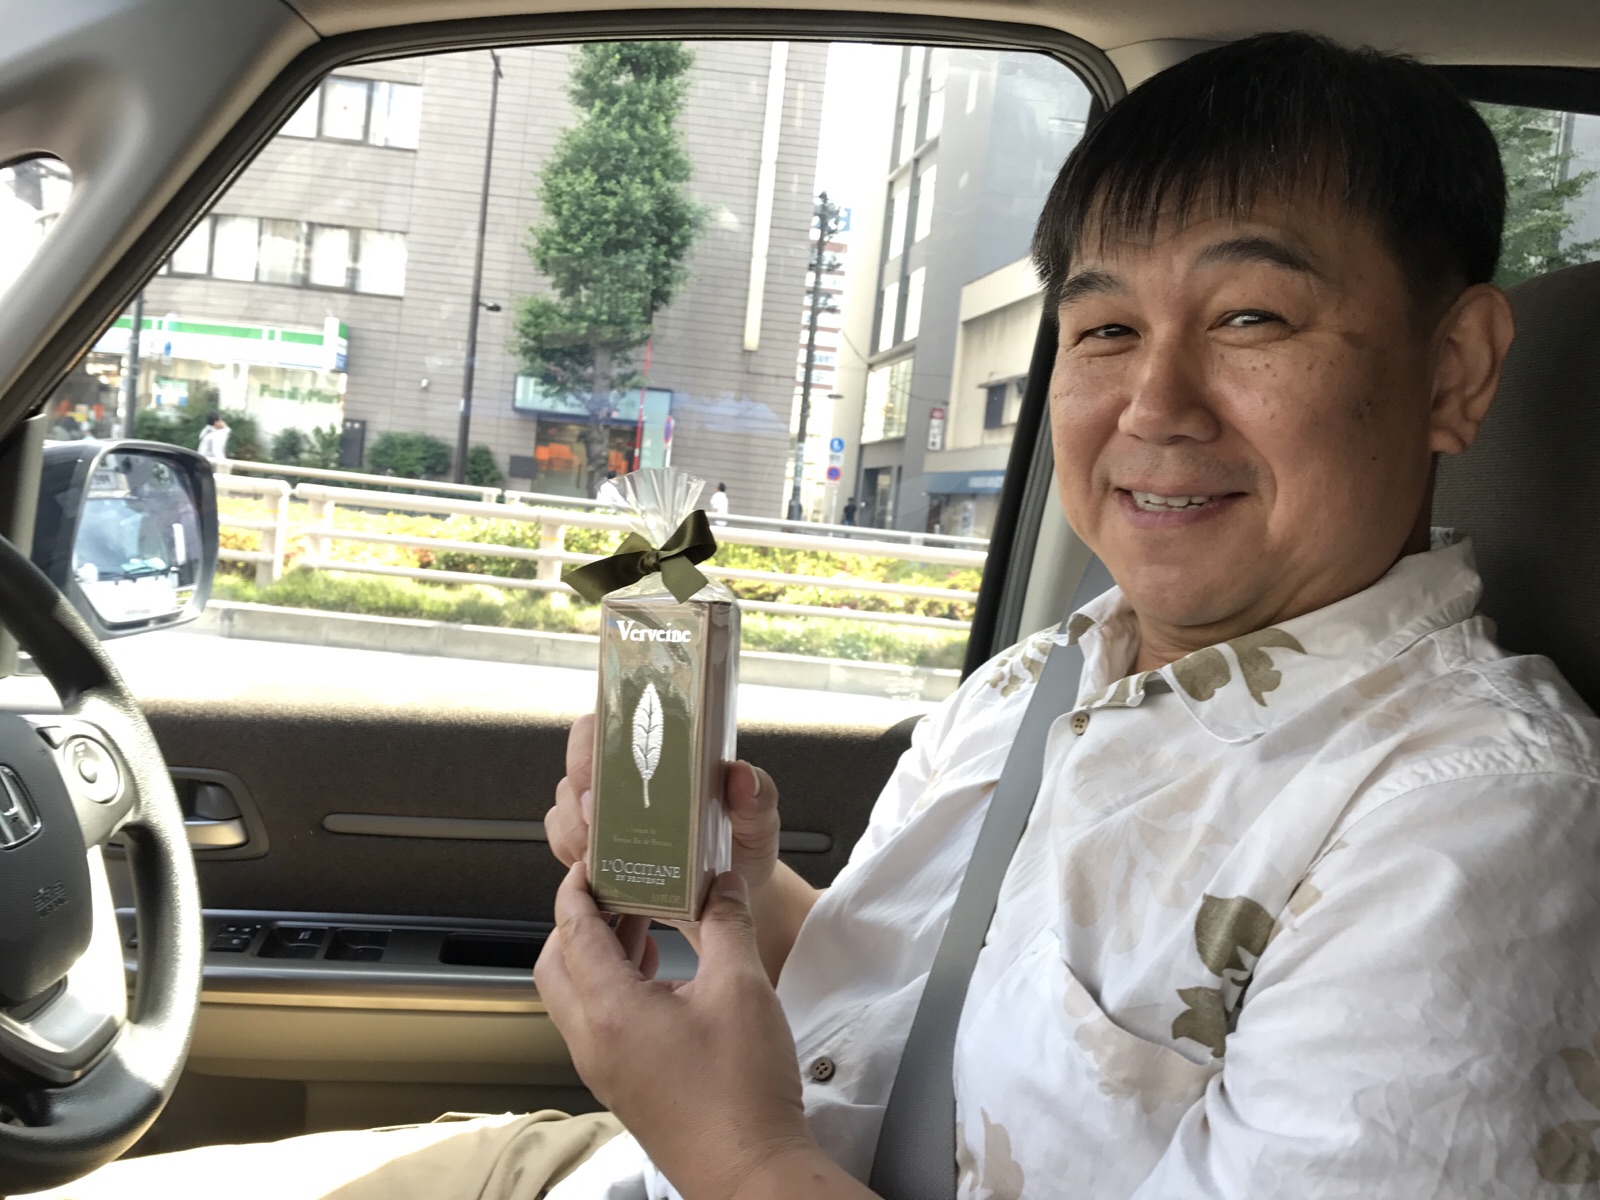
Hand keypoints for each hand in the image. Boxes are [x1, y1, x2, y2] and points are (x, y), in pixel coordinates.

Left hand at [536, 862, 818, 1198]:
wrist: (750, 1172)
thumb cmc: (742, 1087)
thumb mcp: (742, 987)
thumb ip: (727, 923)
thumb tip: (721, 884)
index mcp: (608, 1010)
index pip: (572, 931)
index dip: (576, 889)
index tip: (591, 860)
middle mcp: (591, 1040)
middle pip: (555, 965)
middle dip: (577, 921)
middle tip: (617, 889)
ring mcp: (603, 1068)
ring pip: (574, 996)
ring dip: (597, 954)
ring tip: (643, 921)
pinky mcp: (623, 1084)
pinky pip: (597, 1022)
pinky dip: (613, 986)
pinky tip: (660, 974)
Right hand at [546, 714, 781, 888]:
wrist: (730, 895)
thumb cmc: (742, 842)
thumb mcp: (759, 819)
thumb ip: (757, 796)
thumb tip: (742, 776)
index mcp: (663, 749)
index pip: (612, 720)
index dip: (596, 742)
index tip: (601, 773)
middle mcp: (626, 772)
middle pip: (578, 763)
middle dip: (581, 794)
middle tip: (599, 825)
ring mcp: (604, 808)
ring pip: (565, 806)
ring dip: (577, 831)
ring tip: (604, 855)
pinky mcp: (593, 844)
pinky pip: (562, 843)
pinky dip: (573, 856)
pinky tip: (598, 871)